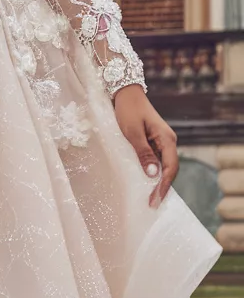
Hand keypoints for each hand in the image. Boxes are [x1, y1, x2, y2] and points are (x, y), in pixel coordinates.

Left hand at [112, 84, 177, 207]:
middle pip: (170, 169)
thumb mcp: (133, 132)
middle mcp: (168, 141)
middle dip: (162, 187)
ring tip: (150, 198)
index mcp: (167, 138)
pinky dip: (153, 172)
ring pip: (164, 166)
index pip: (170, 167)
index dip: (164, 186)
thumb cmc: (128, 110)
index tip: (156, 200)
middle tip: (152, 204)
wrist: (125, 93)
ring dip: (158, 181)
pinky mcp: (154, 141)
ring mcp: (162, 141)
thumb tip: (153, 175)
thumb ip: (143, 153)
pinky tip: (146, 182)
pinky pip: (157, 160)